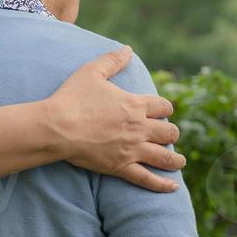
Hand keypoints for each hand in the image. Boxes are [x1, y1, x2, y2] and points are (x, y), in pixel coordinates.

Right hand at [45, 46, 184, 191]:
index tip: (163, 112)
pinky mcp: (121, 167)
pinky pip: (147, 179)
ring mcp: (132, 149)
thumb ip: (112, 60)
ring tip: (181, 162)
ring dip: (176, 160)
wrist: (56, 127)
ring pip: (164, 157)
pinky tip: (172, 188)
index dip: (165, 109)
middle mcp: (139, 128)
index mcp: (135, 104)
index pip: (163, 106)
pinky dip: (162, 185)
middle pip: (169, 132)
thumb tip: (128, 49)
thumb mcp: (92, 72)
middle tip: (168, 136)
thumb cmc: (71, 98)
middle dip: (171, 134)